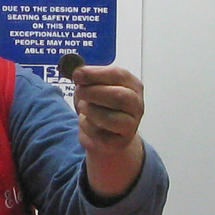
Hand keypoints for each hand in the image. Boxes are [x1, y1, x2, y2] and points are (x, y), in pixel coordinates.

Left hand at [71, 64, 145, 200]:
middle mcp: (136, 104)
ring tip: (83, 107)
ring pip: (111, 118)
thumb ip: (88, 78)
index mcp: (132, 85)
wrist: (107, 134)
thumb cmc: (101, 105)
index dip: (96, 74)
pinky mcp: (120, 142)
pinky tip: (86, 121)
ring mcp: (131, 125)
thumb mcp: (95, 87)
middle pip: (120, 96)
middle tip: (79, 91)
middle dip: (94, 92)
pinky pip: (100, 135)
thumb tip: (77, 72)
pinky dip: (87, 126)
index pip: (118, 75)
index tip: (77, 74)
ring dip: (91, 110)